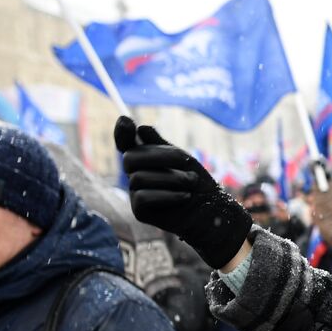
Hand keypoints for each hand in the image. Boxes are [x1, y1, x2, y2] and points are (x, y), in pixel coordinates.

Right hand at [114, 117, 252, 269]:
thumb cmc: (197, 183)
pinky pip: (143, 197)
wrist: (210, 212)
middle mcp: (135, 175)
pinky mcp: (139, 211)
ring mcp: (135, 193)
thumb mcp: (183, 159)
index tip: (125, 119)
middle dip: (160, 156)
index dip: (122, 133)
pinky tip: (184, 196)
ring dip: (172, 178)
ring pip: (139, 178)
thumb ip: (161, 146)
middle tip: (186, 160)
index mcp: (145, 160)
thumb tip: (142, 128)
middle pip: (131, 158)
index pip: (126, 144)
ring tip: (191, 182)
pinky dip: (167, 195)